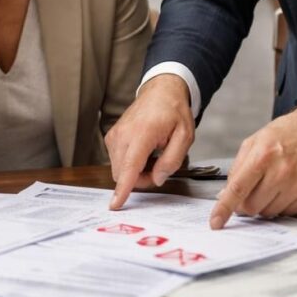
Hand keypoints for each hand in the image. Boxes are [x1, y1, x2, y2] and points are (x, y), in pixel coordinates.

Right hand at [105, 74, 194, 208]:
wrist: (160, 91)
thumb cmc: (174, 113)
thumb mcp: (185, 136)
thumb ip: (172, 160)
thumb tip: (156, 179)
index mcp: (142, 133)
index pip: (130, 166)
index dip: (123, 188)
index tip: (115, 205)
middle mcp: (123, 134)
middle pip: (123, 173)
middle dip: (139, 180)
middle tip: (159, 168)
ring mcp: (114, 135)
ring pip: (118, 169)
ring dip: (134, 172)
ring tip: (152, 157)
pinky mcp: (111, 136)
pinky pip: (116, 161)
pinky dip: (129, 164)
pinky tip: (142, 153)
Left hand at [209, 100, 296, 229]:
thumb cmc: (284, 134)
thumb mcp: (253, 142)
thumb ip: (237, 169)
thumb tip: (224, 194)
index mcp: (262, 156)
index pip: (238, 189)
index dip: (224, 208)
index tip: (215, 222)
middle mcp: (281, 173)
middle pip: (252, 207)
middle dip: (244, 204)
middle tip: (247, 193)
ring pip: (268, 213)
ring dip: (263, 204)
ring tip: (269, 184)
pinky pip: (287, 213)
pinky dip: (279, 205)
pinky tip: (283, 188)